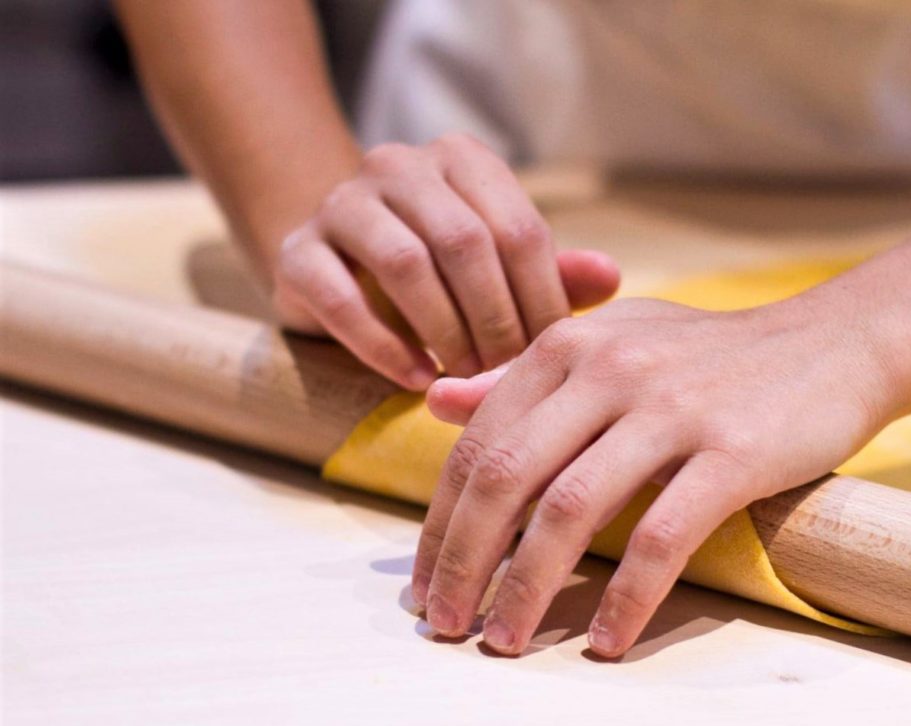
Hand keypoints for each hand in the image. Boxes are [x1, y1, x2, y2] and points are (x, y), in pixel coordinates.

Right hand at [271, 132, 618, 388]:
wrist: (336, 263)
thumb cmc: (438, 270)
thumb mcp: (498, 267)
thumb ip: (550, 273)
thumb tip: (612, 278)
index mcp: (462, 160)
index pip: (519, 227)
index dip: (542, 299)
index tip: (551, 356)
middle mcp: (399, 165)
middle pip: (465, 242)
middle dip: (495, 319)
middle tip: (508, 375)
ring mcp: (342, 202)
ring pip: (405, 263)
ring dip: (445, 332)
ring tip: (466, 379)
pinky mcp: (296, 250)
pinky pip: (341, 298)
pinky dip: (384, 347)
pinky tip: (416, 379)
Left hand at [412, 293, 899, 656]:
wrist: (831, 343)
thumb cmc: (710, 354)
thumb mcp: (613, 340)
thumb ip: (526, 374)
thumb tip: (438, 403)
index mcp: (568, 347)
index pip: (479, 444)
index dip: (441, 521)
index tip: (425, 580)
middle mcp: (608, 370)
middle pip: (508, 478)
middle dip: (464, 561)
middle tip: (445, 623)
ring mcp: (670, 410)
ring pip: (571, 512)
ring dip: (527, 589)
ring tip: (505, 641)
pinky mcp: (731, 453)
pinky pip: (661, 538)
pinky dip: (627, 598)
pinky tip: (606, 640)